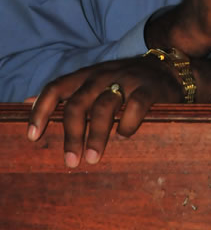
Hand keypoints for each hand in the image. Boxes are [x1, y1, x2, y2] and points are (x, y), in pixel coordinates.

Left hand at [27, 54, 184, 166]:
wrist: (166, 68)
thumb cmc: (123, 81)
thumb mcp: (92, 82)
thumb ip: (64, 93)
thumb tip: (25, 103)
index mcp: (86, 76)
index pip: (56, 88)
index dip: (41, 111)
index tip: (32, 137)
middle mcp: (102, 75)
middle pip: (78, 103)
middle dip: (71, 134)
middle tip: (70, 161)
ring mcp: (126, 80)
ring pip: (104, 106)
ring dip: (96, 135)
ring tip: (92, 158)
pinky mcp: (149, 88)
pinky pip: (136, 106)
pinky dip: (127, 124)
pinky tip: (125, 136)